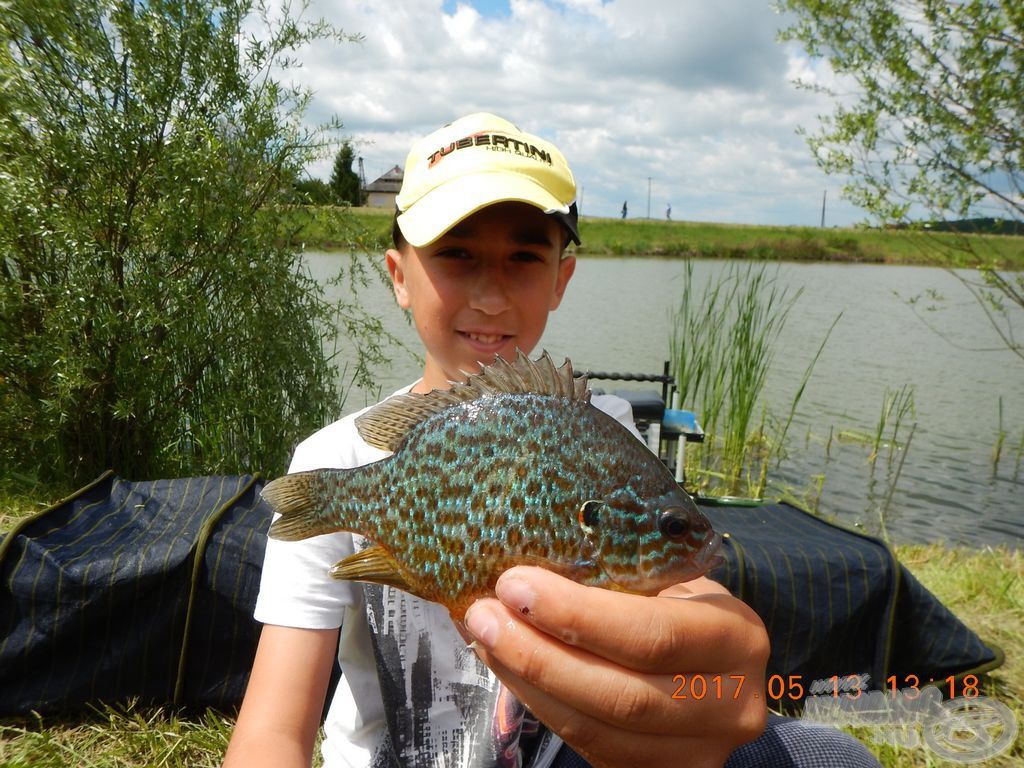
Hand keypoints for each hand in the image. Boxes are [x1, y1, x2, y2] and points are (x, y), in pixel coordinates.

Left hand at [462, 568, 769, 767]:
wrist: (720, 662)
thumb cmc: (685, 603)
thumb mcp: (672, 579)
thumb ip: (620, 578)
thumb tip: (525, 564)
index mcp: (736, 638)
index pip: (651, 635)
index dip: (576, 616)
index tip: (513, 584)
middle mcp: (729, 704)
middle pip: (621, 695)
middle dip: (537, 654)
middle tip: (483, 615)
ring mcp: (697, 751)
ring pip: (597, 730)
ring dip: (527, 682)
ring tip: (483, 638)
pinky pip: (589, 746)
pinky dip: (538, 705)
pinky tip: (507, 667)